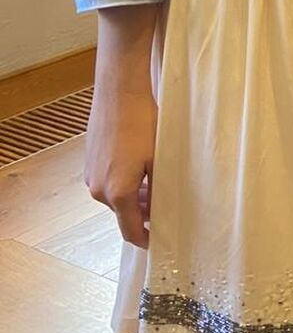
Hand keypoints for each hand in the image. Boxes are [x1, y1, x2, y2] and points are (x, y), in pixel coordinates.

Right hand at [84, 80, 157, 247]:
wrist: (119, 92)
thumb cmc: (142, 123)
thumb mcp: (158, 159)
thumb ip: (158, 190)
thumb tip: (159, 210)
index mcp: (118, 193)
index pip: (130, 230)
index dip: (145, 239)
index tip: (158, 241)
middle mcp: (98, 189)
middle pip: (123, 213)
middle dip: (143, 214)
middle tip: (164, 207)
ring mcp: (90, 176)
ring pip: (114, 197)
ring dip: (133, 197)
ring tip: (154, 185)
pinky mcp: (89, 162)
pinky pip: (106, 182)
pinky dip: (122, 182)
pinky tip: (138, 166)